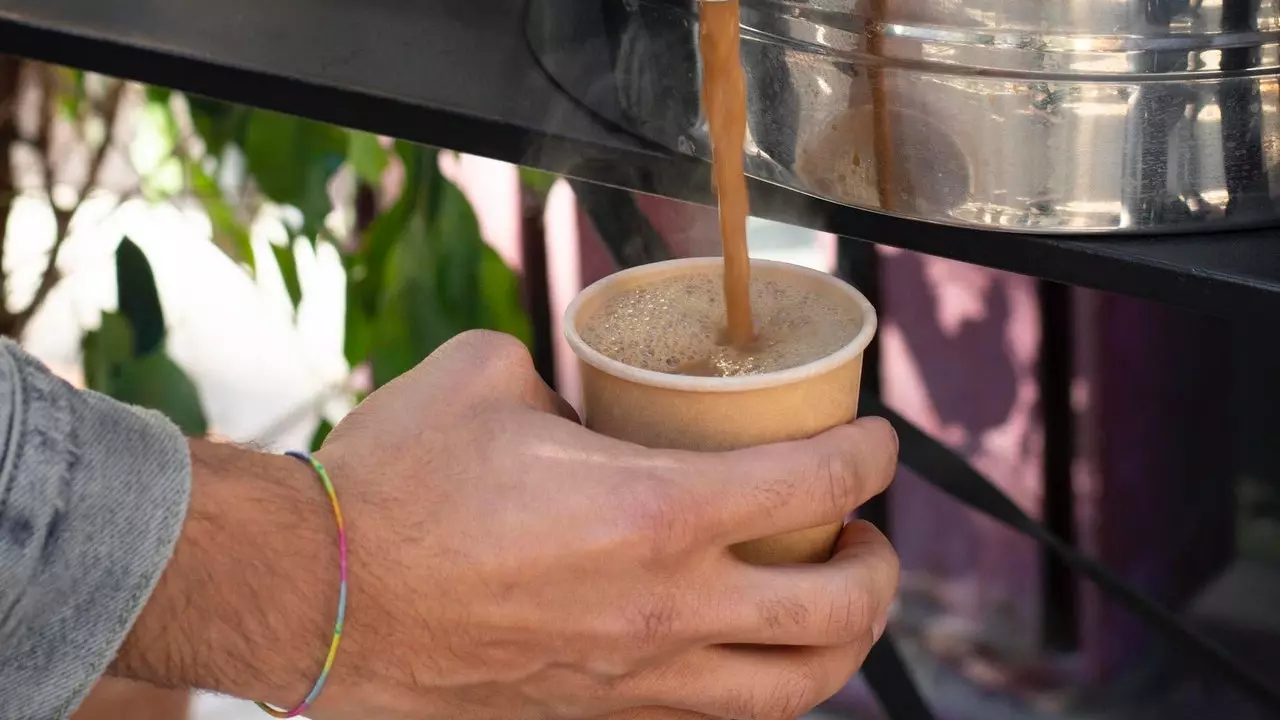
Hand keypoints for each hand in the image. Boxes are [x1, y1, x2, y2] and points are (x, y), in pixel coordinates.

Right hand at [313, 331, 899, 718]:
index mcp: (658, 512)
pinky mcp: (593, 718)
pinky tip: (738, 657)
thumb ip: (565, 382)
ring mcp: (636, 680)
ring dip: (838, 648)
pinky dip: (751, 689)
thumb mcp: (489, 375)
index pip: (818, 484)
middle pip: (837, 613)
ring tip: (834, 608)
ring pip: (790, 692)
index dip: (873, 456)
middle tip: (867, 534)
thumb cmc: (395, 478)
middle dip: (880, 570)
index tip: (878, 440)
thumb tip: (585, 406)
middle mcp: (668, 609)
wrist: (314, 593)